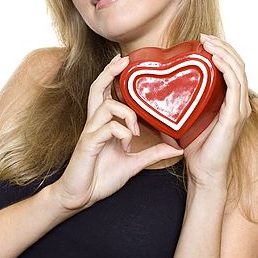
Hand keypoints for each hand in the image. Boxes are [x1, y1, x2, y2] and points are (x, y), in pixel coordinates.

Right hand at [50, 54, 183, 211]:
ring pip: (106, 107)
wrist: (80, 197)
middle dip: (109, 72)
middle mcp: (94, 124)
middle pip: (96, 88)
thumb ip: (152, 154)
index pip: (104, 92)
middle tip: (124, 60)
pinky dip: (122, 133)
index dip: (112, 74)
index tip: (125, 60)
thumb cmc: (101, 178)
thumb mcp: (133, 164)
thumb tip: (176, 148)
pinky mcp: (87, 145)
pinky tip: (127, 145)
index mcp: (103, 125)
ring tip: (136, 133)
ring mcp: (90, 133)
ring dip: (127, 114)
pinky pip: (107, 128)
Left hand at [170, 34, 251, 188]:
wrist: (203, 172)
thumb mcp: (188, 117)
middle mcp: (239, 103)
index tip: (203, 41)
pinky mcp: (234, 116)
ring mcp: (239, 109)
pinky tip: (215, 59)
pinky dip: (226, 69)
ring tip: (208, 43)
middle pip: (238, 64)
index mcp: (230, 102)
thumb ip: (183, 102)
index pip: (232, 68)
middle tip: (204, 37)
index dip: (221, 51)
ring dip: (224, 53)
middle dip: (222, 46)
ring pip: (238, 71)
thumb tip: (161, 88)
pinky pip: (234, 86)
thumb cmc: (194, 148)